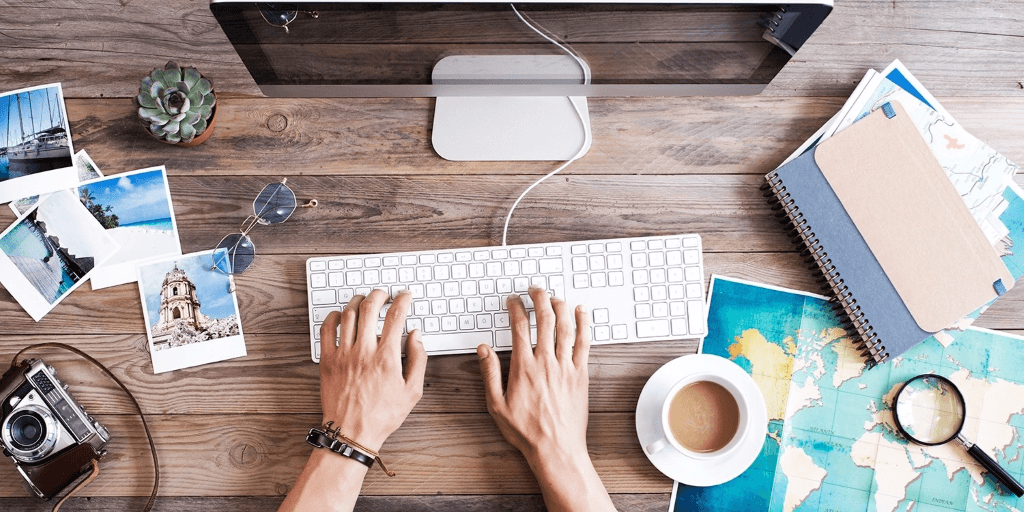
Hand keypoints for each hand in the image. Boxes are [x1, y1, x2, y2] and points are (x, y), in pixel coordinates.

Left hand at [318, 289, 426, 450]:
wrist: (351, 432)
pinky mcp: (327, 361)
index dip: (403, 300)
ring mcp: (343, 354)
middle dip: (379, 295)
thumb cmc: (382, 415)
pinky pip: (327, 329)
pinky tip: (341, 315)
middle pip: (370, 307)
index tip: (405, 296)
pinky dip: (334, 317)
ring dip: (358, 301)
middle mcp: (364, 351)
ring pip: (349, 314)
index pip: (396, 316)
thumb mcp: (412, 391)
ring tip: (365, 300)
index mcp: (386, 357)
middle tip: (384, 294)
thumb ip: (418, 360)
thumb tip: (416, 336)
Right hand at [477, 287, 590, 459]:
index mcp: (524, 368)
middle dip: (539, 299)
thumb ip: (490, 374)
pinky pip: (585, 342)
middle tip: (534, 290)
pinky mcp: (581, 374)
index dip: (515, 308)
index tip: (513, 302)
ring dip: (560, 306)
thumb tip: (483, 350)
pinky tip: (582, 312)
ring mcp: (566, 367)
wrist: (556, 448)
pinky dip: (584, 324)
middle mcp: (546, 362)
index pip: (519, 327)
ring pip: (566, 326)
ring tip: (554, 296)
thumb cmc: (527, 431)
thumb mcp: (496, 405)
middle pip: (545, 319)